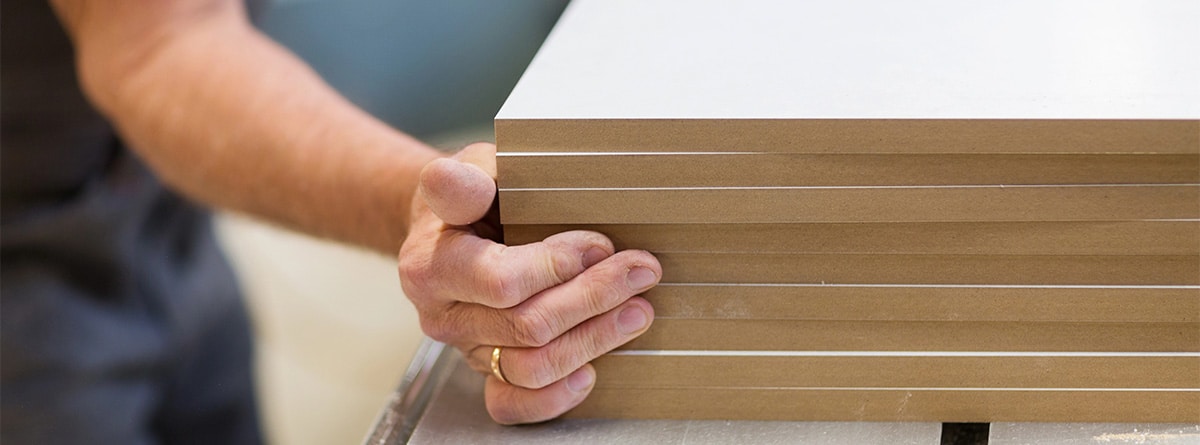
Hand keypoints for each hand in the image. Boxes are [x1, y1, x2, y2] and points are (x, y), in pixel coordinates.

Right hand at [398, 143, 660, 423]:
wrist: (446, 234)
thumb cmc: (471, 201)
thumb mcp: (468, 173)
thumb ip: (464, 181)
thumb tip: (458, 181)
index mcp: (433, 266)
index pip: (502, 281)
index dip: (559, 266)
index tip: (601, 244)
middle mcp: (444, 315)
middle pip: (527, 326)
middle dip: (594, 298)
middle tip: (639, 271)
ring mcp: (466, 349)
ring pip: (531, 368)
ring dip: (593, 341)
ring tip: (636, 312)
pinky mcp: (484, 372)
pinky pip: (512, 404)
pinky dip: (554, 398)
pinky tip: (590, 372)